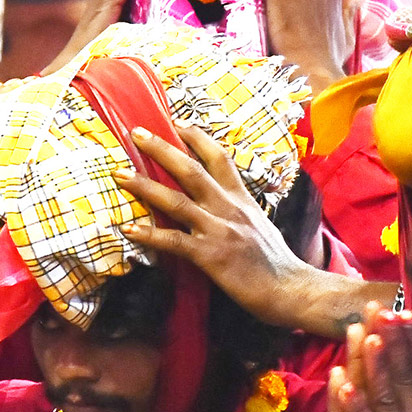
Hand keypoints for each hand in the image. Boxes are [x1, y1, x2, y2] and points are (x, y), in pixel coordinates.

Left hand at [112, 123, 318, 330]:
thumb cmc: (276, 263)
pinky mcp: (211, 256)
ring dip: (145, 185)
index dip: (196, 137)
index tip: (176, 122)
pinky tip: (128, 230)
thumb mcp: (260, 225)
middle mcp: (229, 208)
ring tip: (119, 174)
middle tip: (136, 131)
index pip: (219, 158)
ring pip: (176, 200)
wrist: (292, 289)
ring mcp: (219, 230)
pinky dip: (150, 234)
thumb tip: (222, 204)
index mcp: (241, 199)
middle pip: (191, 169)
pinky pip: (174, 241)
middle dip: (161, 148)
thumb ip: (239, 211)